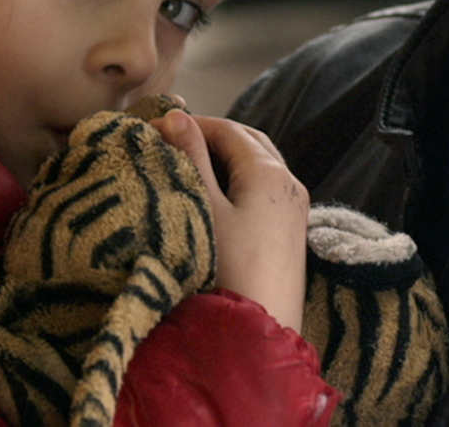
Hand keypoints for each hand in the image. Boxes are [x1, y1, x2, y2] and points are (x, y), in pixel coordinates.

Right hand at [157, 111, 308, 334]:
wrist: (261, 333)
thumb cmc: (228, 269)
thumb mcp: (204, 209)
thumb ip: (191, 158)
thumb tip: (176, 115)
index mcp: (269, 172)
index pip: (227, 128)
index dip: (191, 124)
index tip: (154, 130)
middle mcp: (289, 183)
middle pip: (247, 142)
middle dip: (209, 136)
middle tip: (170, 144)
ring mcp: (294, 209)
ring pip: (257, 165)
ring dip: (224, 159)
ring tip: (186, 169)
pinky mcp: (290, 233)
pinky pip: (263, 190)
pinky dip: (237, 181)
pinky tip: (213, 199)